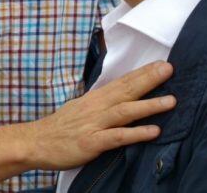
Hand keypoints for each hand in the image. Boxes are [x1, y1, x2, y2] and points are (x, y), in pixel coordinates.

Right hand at [26, 61, 175, 169]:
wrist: (35, 142)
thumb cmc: (61, 127)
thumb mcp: (81, 108)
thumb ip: (101, 103)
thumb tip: (121, 96)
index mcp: (95, 99)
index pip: (122, 82)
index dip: (142, 73)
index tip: (161, 64)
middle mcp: (97, 107)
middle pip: (126, 90)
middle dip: (149, 79)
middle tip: (169, 69)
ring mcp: (94, 124)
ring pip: (125, 111)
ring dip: (148, 105)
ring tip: (171, 101)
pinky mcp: (91, 143)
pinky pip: (117, 137)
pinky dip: (136, 133)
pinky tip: (153, 131)